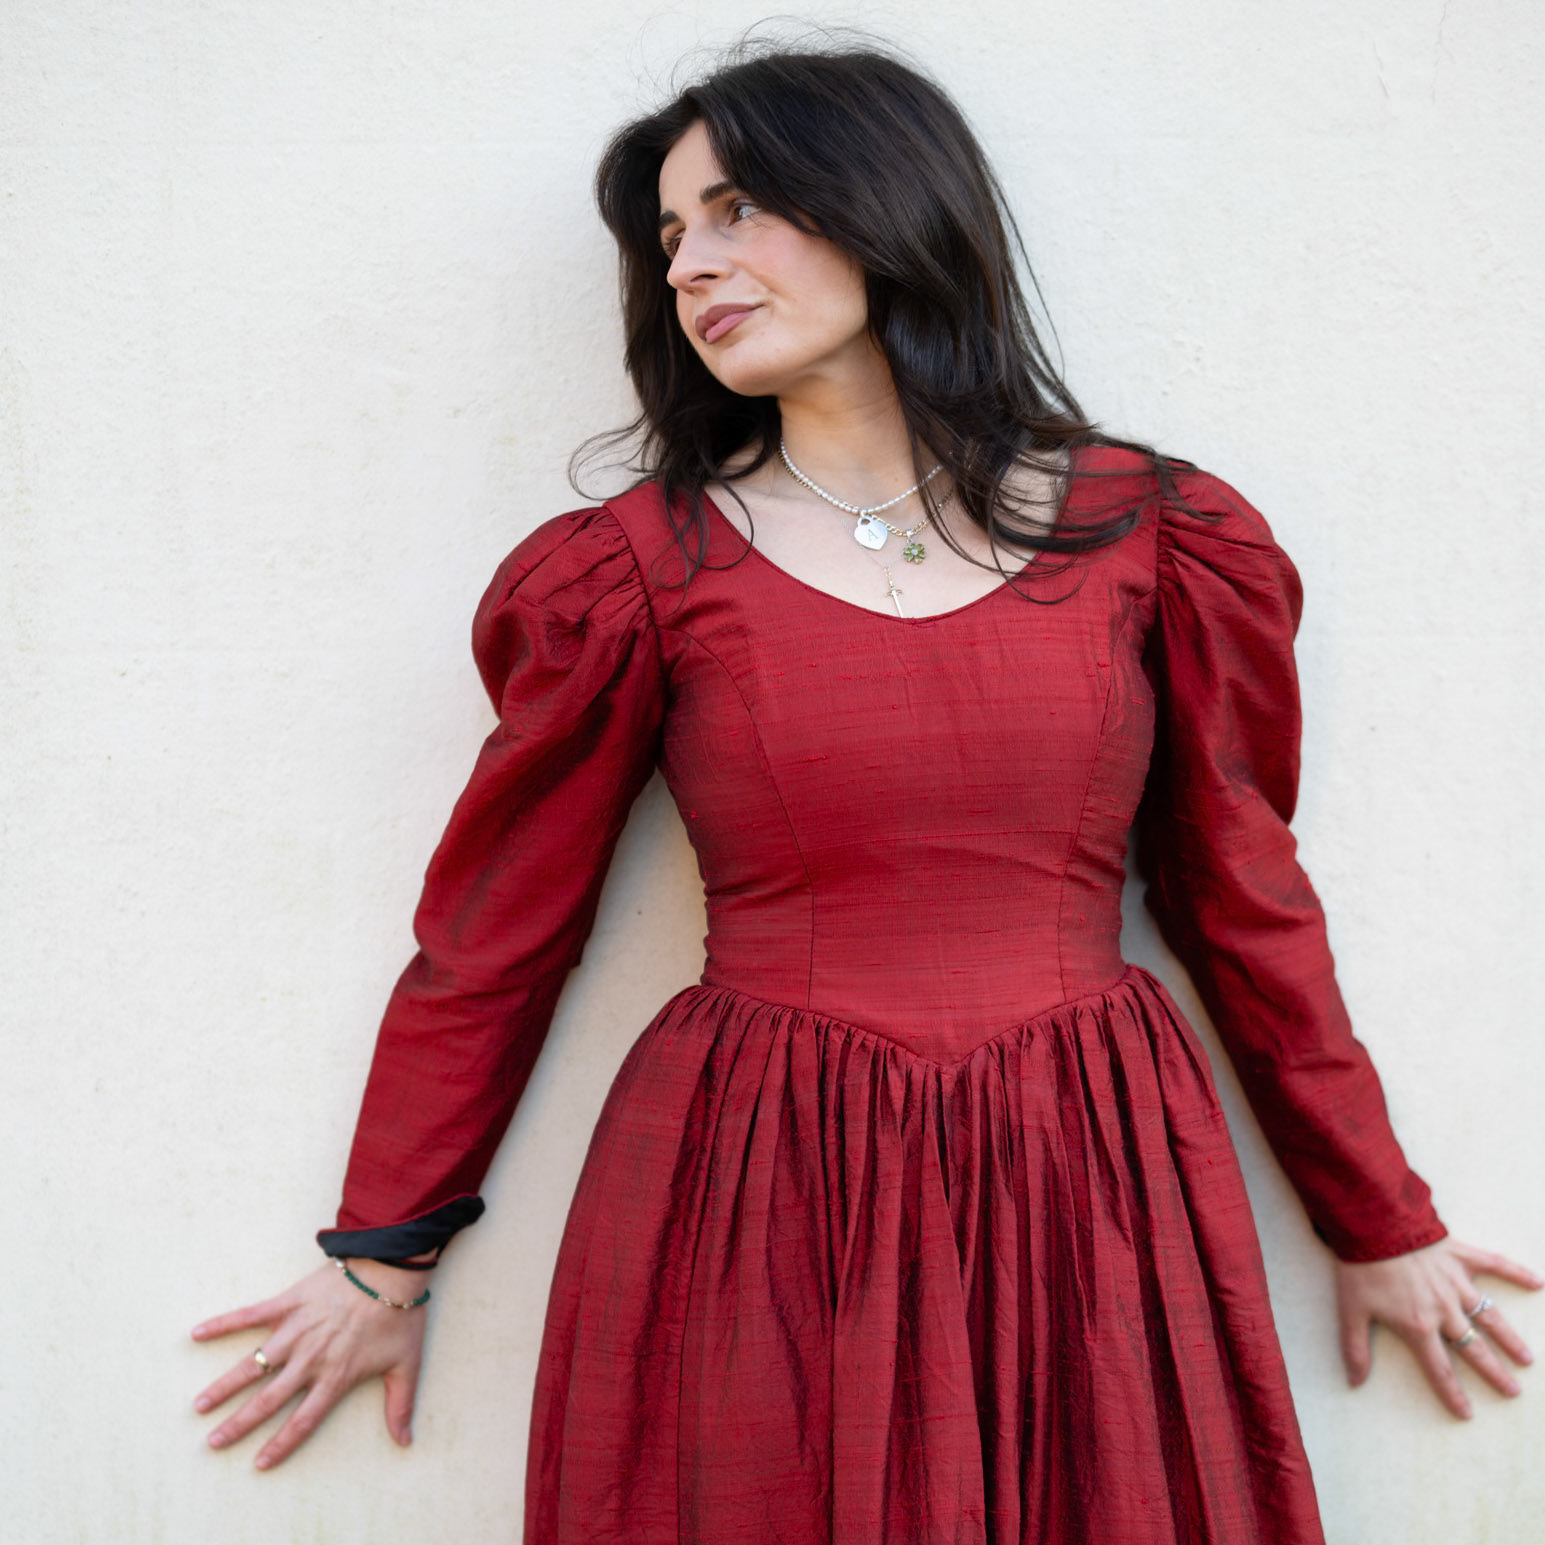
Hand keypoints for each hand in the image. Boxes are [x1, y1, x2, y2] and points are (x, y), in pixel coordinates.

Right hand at [191, 1259, 431, 1468]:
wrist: (392, 1268)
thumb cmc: (400, 1316)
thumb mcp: (406, 1364)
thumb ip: (400, 1405)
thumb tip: (405, 1442)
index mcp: (335, 1377)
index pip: (302, 1420)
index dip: (281, 1444)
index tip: (258, 1464)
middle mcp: (310, 1358)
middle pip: (268, 1400)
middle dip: (239, 1423)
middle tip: (213, 1442)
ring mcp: (296, 1330)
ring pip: (253, 1364)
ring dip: (225, 1385)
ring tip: (200, 1405)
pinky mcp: (289, 1302)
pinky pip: (251, 1314)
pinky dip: (223, 1324)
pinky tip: (197, 1334)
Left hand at [1335, 1236, 1542, 1417]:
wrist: (1372, 1224)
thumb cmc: (1361, 1267)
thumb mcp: (1350, 1310)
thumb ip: (1355, 1349)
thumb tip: (1353, 1382)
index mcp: (1418, 1325)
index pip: (1439, 1369)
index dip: (1452, 1393)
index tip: (1467, 1414)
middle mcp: (1444, 1309)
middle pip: (1473, 1348)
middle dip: (1494, 1373)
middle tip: (1514, 1391)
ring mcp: (1456, 1283)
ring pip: (1490, 1317)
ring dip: (1509, 1338)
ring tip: (1526, 1358)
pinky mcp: (1461, 1256)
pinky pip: (1494, 1265)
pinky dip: (1517, 1272)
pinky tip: (1537, 1282)